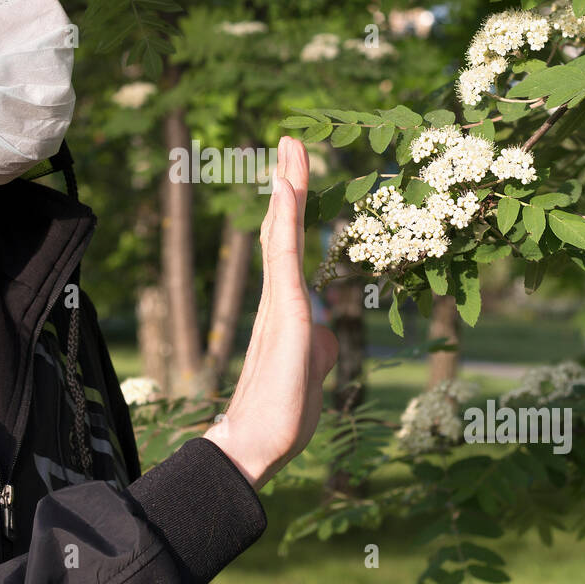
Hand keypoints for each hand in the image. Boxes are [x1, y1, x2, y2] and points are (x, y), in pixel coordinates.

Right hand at [204, 136, 339, 489]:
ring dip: (288, 188)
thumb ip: (320, 340)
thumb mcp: (314, 366)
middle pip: (283, 226)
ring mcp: (279, 301)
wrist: (258, 443)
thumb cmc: (283, 411)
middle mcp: (277, 295)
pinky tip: (287, 189)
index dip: (294, 205)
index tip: (295, 170)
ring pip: (283, 233)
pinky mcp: (285, 313)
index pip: (291, 244)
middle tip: (291, 140)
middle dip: (289, 182)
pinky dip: (287, 219)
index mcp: (286, 304)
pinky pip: (285, 256)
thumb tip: (326, 331)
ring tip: (291, 147)